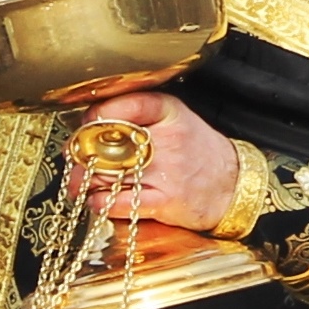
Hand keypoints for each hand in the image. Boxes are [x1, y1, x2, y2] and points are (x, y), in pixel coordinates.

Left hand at [65, 86, 236, 230]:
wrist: (233, 184)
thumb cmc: (196, 151)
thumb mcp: (174, 118)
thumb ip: (137, 115)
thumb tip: (87, 124)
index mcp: (170, 112)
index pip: (128, 104)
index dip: (99, 114)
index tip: (86, 123)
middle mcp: (168, 140)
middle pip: (111, 143)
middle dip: (83, 153)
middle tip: (74, 158)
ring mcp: (167, 172)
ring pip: (109, 173)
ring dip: (84, 180)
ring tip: (78, 181)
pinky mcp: (165, 201)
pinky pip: (120, 203)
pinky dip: (99, 203)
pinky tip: (95, 200)